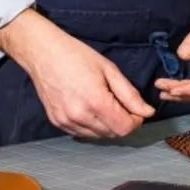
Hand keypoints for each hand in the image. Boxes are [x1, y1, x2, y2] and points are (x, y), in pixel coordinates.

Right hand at [0, 11, 152, 138]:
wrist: (43, 53)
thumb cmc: (75, 55)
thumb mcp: (109, 70)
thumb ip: (130, 94)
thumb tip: (147, 111)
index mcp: (95, 102)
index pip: (124, 128)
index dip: (136, 121)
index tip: (136, 111)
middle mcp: (80, 116)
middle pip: (112, 134)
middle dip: (123, 122)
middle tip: (122, 104)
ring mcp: (66, 121)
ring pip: (98, 136)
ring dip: (107, 125)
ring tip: (104, 103)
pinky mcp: (57, 122)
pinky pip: (82, 133)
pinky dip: (92, 126)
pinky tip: (90, 108)